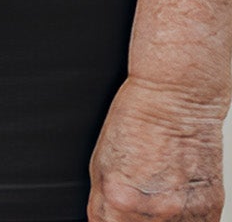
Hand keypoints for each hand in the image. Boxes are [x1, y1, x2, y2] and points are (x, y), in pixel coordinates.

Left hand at [88, 73, 224, 219]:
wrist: (175, 103)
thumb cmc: (136, 124)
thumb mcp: (101, 163)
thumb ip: (103, 204)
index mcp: (120, 201)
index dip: (112, 220)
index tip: (116, 213)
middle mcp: (155, 214)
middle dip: (134, 221)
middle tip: (138, 202)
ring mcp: (185, 216)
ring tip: (159, 195)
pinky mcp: (210, 214)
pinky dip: (184, 219)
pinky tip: (176, 196)